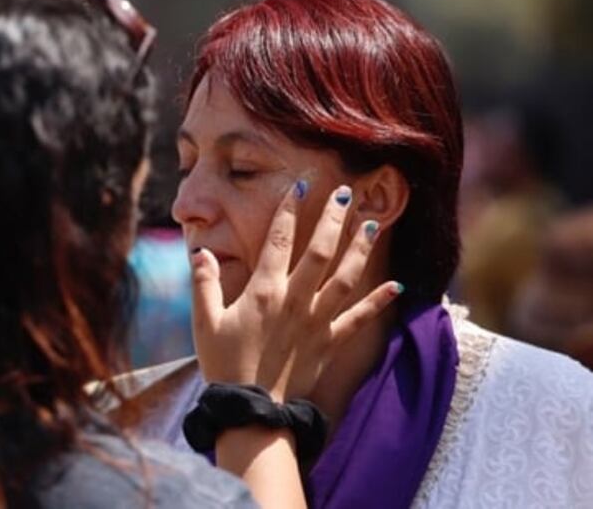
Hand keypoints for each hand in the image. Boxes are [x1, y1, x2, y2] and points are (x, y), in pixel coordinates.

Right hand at [190, 184, 400, 400]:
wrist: (253, 411)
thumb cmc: (225, 365)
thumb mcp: (205, 322)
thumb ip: (203, 283)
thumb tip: (200, 251)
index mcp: (264, 291)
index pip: (279, 240)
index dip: (289, 210)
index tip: (299, 185)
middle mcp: (296, 300)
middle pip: (320, 251)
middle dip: (333, 218)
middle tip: (346, 192)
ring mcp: (317, 321)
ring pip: (346, 278)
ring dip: (360, 249)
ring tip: (371, 223)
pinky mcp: (329, 343)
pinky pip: (359, 319)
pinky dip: (379, 301)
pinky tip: (397, 285)